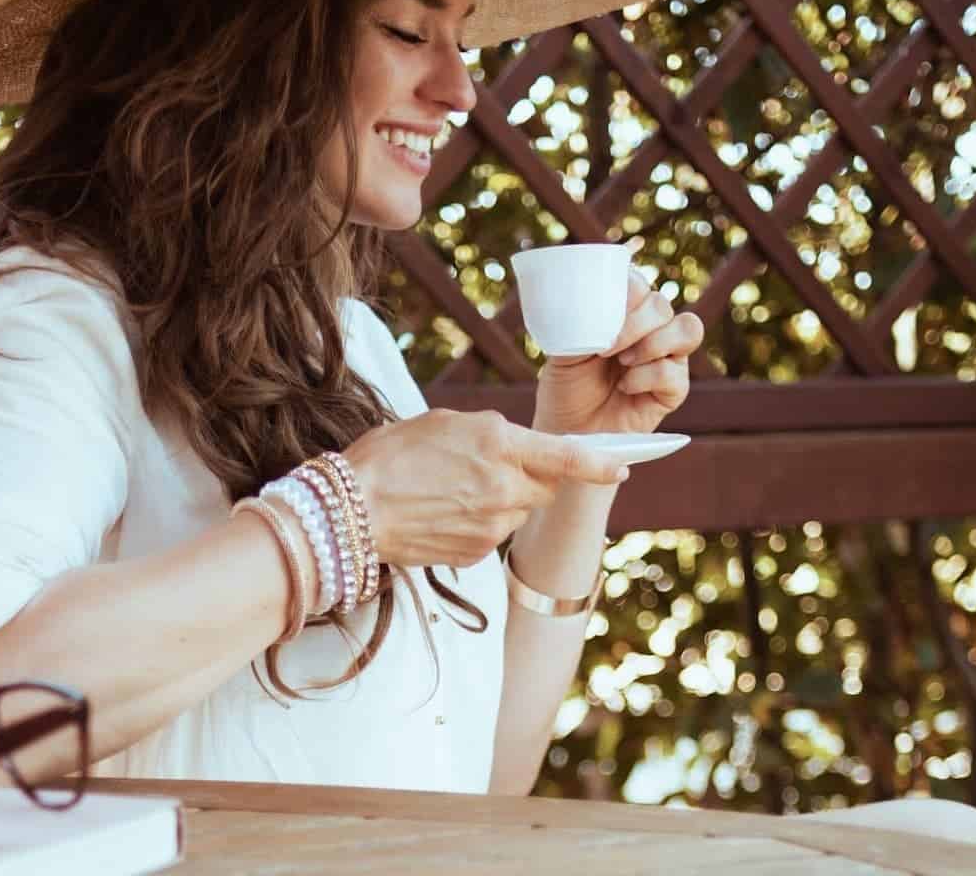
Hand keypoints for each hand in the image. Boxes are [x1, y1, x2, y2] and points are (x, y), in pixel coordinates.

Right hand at [341, 409, 626, 567]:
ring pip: (519, 512)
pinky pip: (494, 535)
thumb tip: (515, 449)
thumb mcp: (445, 422)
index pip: (569, 457)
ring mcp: (493, 525)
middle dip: (533, 478)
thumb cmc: (390, 454)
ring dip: (502, 501)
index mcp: (500, 444)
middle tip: (493, 467)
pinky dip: (479, 524)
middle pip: (546, 488)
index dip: (602, 462)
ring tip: (453, 491)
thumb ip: (491, 433)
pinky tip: (443, 513)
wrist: (351, 510)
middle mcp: (505, 487)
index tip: (624, 464)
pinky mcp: (477, 553)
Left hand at [534, 267, 702, 436]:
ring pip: (687, 328)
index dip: (627, 292)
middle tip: (607, 347)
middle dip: (636, 323)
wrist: (568, 430)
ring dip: (652, 343)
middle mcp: (651, 330)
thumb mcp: (564, 348)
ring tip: (622, 362)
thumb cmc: (566, 386)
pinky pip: (675, 371)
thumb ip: (580, 322)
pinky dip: (647, 377)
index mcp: (626, 313)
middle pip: (663, 305)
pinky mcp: (674, 390)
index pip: (639, 284)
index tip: (600, 312)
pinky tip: (624, 387)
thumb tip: (591, 303)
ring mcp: (667, 358)